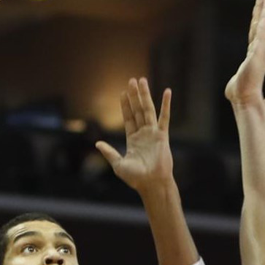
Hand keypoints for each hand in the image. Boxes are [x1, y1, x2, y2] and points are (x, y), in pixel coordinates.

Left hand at [96, 78, 173, 193]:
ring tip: (142, 81)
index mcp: (133, 140)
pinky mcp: (162, 135)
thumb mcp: (118, 165)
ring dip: (145, 95)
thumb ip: (109, 153)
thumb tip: (98, 143)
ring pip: (148, 110)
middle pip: (138, 110)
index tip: (122, 93)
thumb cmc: (136, 178)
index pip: (128, 118)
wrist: (152, 184)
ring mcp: (153, 134)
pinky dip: (166, 104)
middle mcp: (143, 134)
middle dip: (134, 96)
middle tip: (132, 80)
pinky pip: (164, 117)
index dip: (125, 105)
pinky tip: (167, 92)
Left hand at [225, 0, 264, 108]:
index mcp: (253, 57)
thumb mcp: (235, 85)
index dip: (258, 23)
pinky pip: (263, 29)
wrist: (244, 99)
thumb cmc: (240, 95)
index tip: (261, 11)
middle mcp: (258, 50)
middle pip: (260, 26)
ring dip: (264, 9)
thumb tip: (233, 88)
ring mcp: (260, 49)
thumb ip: (236, 82)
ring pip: (262, 24)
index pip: (256, 36)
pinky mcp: (259, 49)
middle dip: (263, 11)